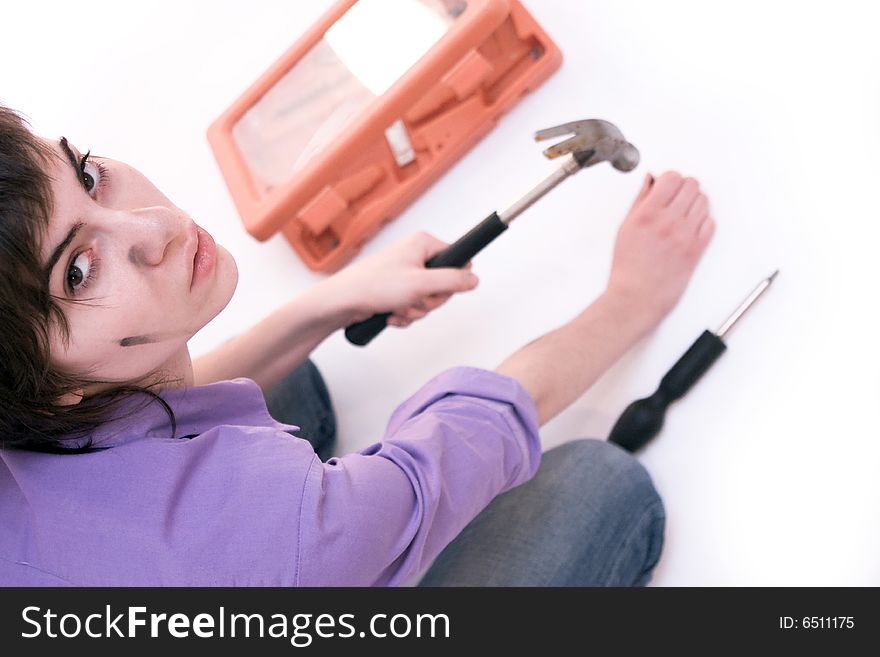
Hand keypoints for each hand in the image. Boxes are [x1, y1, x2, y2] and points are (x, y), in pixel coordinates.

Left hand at [329, 231, 478, 327]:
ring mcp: (406, 273)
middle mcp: (415, 255)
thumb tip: (475, 279)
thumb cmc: (374, 286)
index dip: (453, 281)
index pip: (458, 260)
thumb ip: (453, 281)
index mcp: (423, 244)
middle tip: (413, 301)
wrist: (342, 302)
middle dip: (429, 301)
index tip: (437, 289)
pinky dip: (405, 314)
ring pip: (429, 298)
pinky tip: (391, 315)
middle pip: (445, 284)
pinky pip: (414, 305)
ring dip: (415, 310)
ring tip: (397, 308)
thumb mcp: (421, 284)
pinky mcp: (397, 289)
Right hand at [606, 171, 714, 325]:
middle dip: (684, 188)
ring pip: (704, 201)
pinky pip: (711, 223)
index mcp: (648, 214)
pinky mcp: (697, 249)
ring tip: (683, 213)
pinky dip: (703, 221)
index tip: (666, 186)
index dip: (670, 179)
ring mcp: (685, 235)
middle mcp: (669, 221)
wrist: (637, 297)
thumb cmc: (628, 268)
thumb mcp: (625, 228)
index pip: (671, 177)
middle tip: (676, 198)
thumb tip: (649, 182)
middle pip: (691, 185)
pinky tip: (691, 227)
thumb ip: (639, 201)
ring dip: (694, 203)